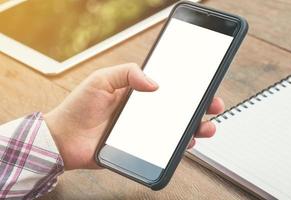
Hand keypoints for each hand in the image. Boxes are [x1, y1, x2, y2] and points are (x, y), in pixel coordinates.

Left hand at [44, 63, 223, 169]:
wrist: (64, 138)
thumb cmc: (79, 108)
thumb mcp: (102, 79)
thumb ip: (127, 72)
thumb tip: (154, 82)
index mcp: (136, 94)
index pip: (168, 89)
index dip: (187, 88)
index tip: (203, 87)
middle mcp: (143, 112)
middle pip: (177, 110)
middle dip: (199, 108)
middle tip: (212, 107)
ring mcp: (143, 131)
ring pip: (175, 130)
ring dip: (194, 128)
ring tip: (205, 127)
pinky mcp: (139, 148)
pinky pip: (163, 148)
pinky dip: (178, 147)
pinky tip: (187, 143)